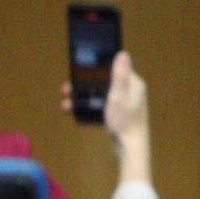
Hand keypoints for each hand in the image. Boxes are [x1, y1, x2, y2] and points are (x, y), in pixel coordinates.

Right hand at [64, 52, 150, 177]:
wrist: (130, 146)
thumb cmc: (124, 119)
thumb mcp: (118, 95)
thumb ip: (119, 74)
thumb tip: (122, 52)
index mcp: (133, 83)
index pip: (114, 69)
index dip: (95, 69)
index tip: (79, 72)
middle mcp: (130, 90)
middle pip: (104, 82)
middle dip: (84, 85)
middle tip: (66, 89)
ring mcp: (125, 103)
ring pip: (100, 94)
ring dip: (83, 97)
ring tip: (66, 103)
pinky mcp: (119, 114)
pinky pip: (102, 105)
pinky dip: (90, 106)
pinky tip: (77, 111)